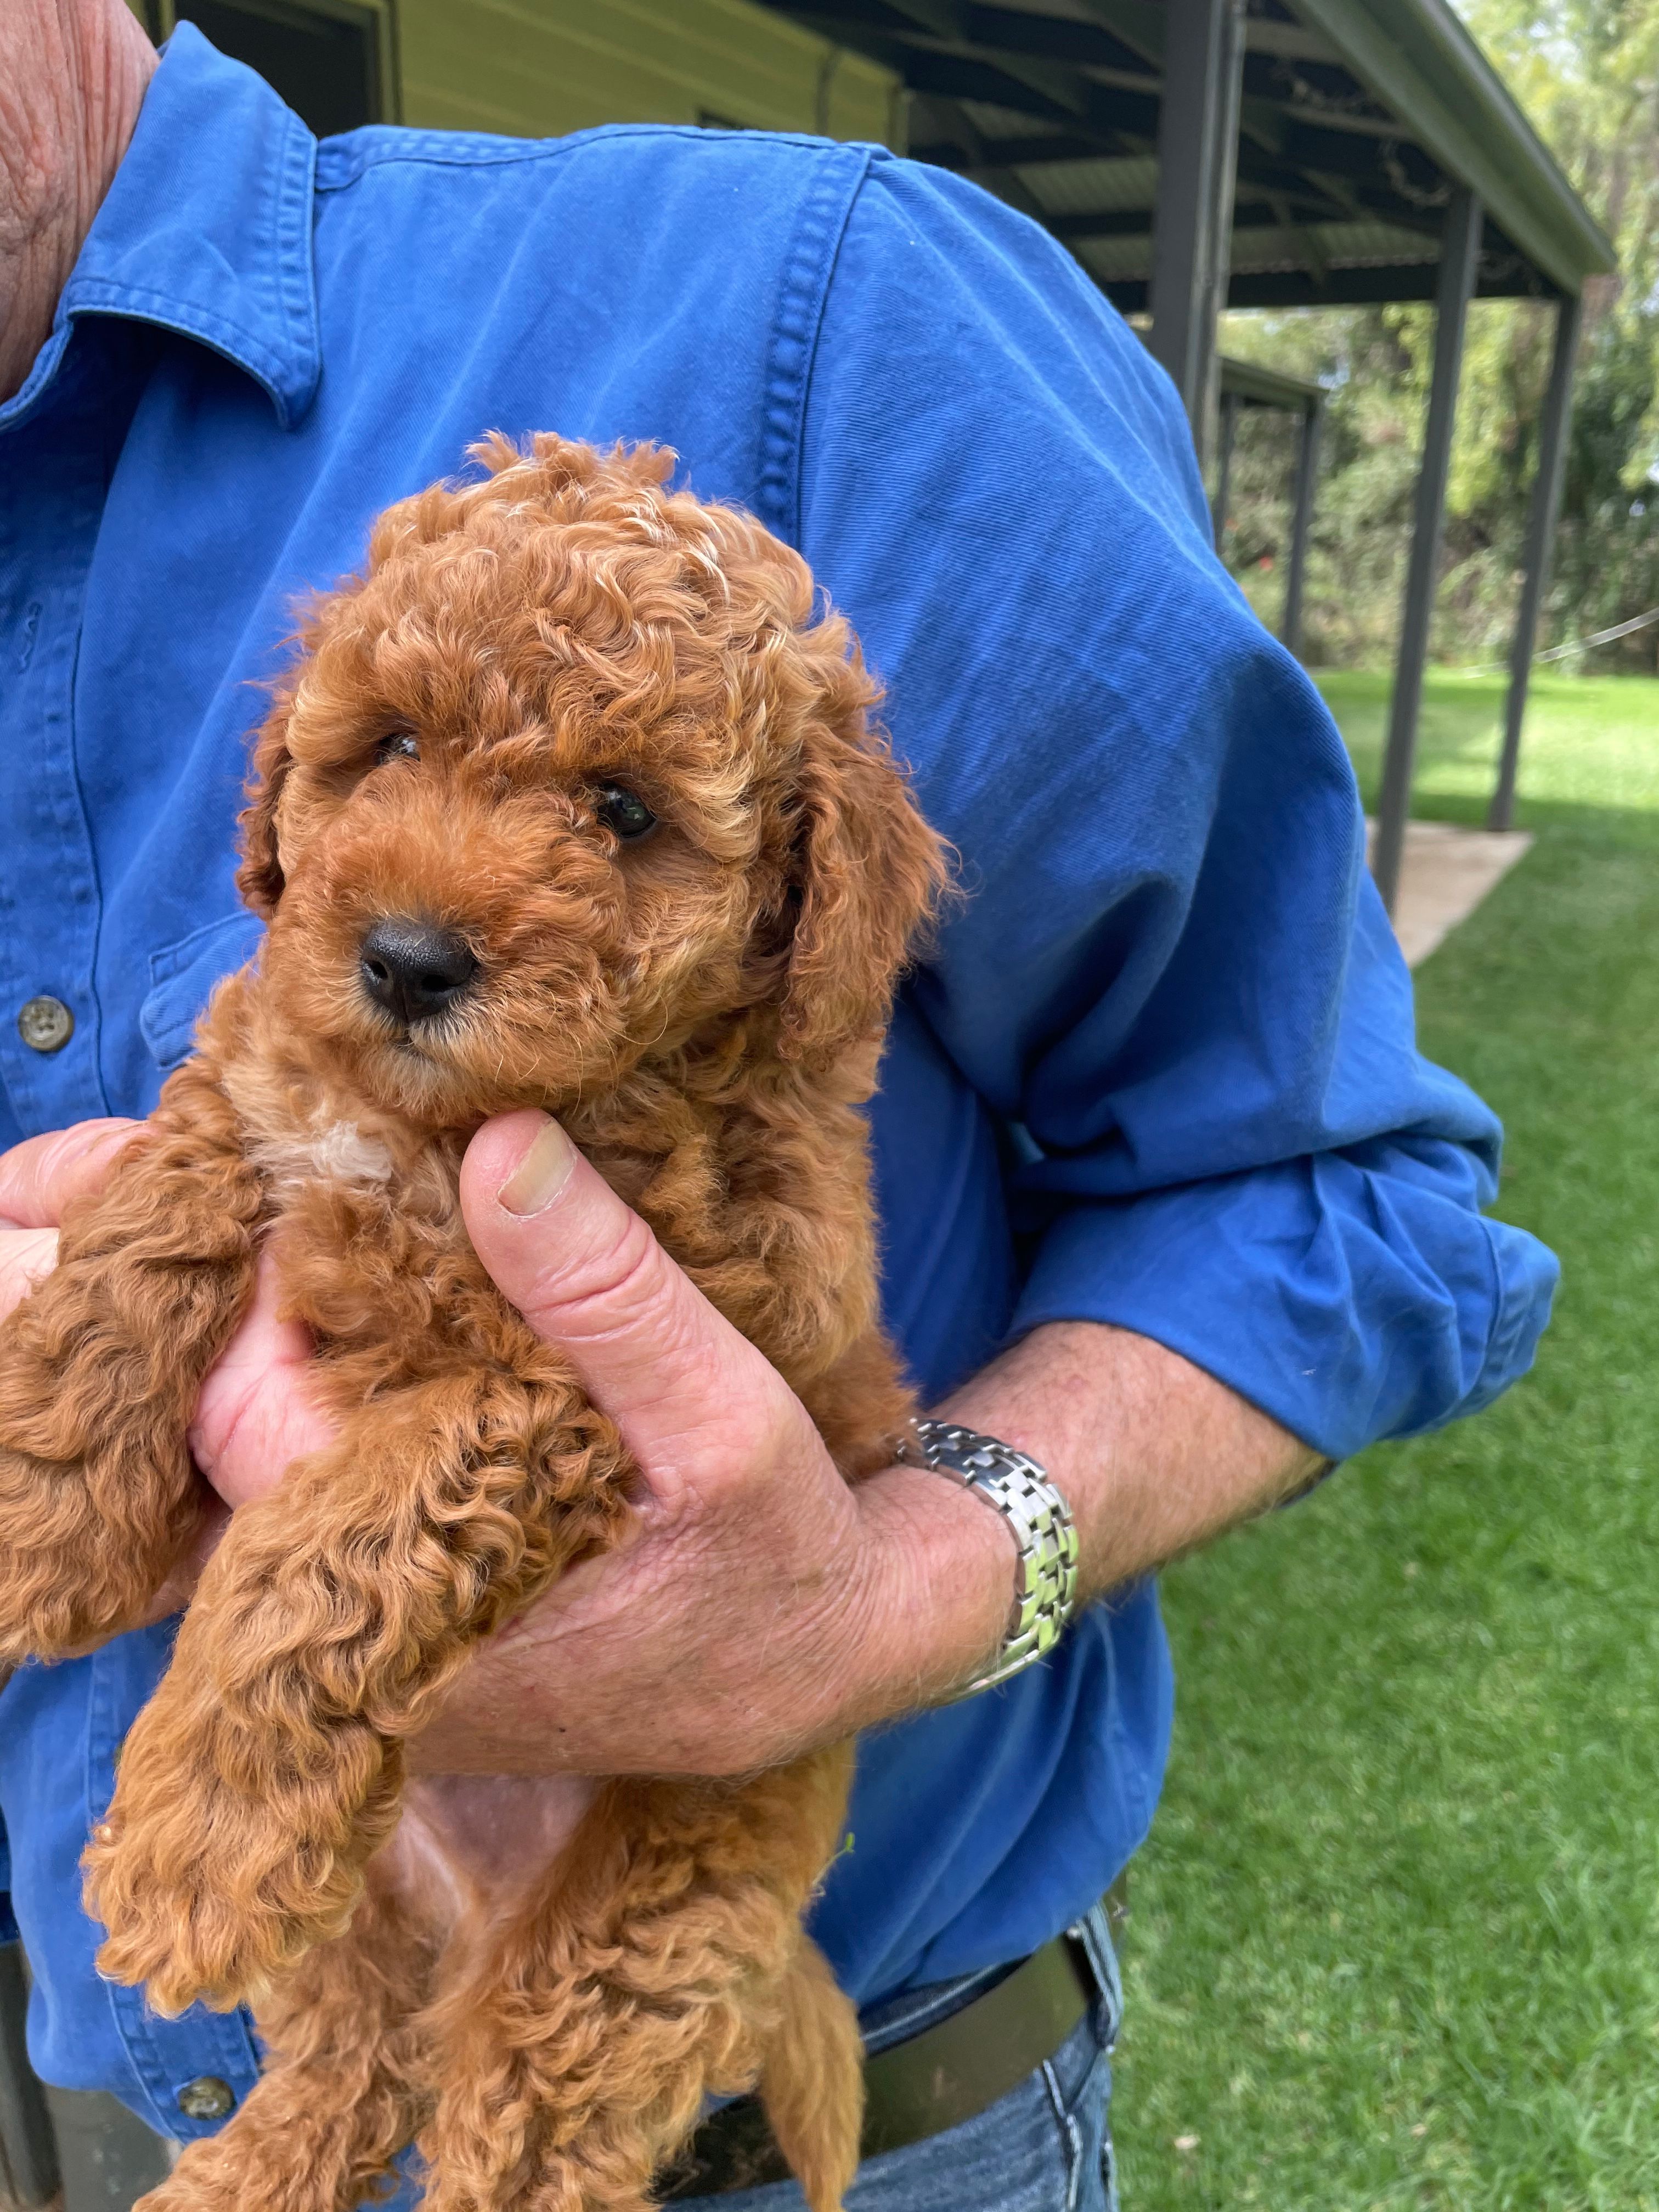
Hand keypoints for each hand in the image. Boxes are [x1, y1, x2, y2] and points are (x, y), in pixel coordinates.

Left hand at [0, 1112, 1012, 1754]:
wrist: (822, 1665)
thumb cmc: (778, 1554)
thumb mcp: (724, 1416)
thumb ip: (609, 1294)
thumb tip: (497, 1145)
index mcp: (413, 1602)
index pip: (237, 1422)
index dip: (259, 1292)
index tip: (328, 1185)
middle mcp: (361, 1645)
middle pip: (222, 1448)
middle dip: (271, 1317)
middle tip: (347, 1195)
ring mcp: (370, 1646)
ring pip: (258, 1474)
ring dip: (306, 1357)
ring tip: (381, 1248)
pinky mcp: (401, 1626)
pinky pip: (315, 1495)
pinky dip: (344, 1404)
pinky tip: (412, 1331)